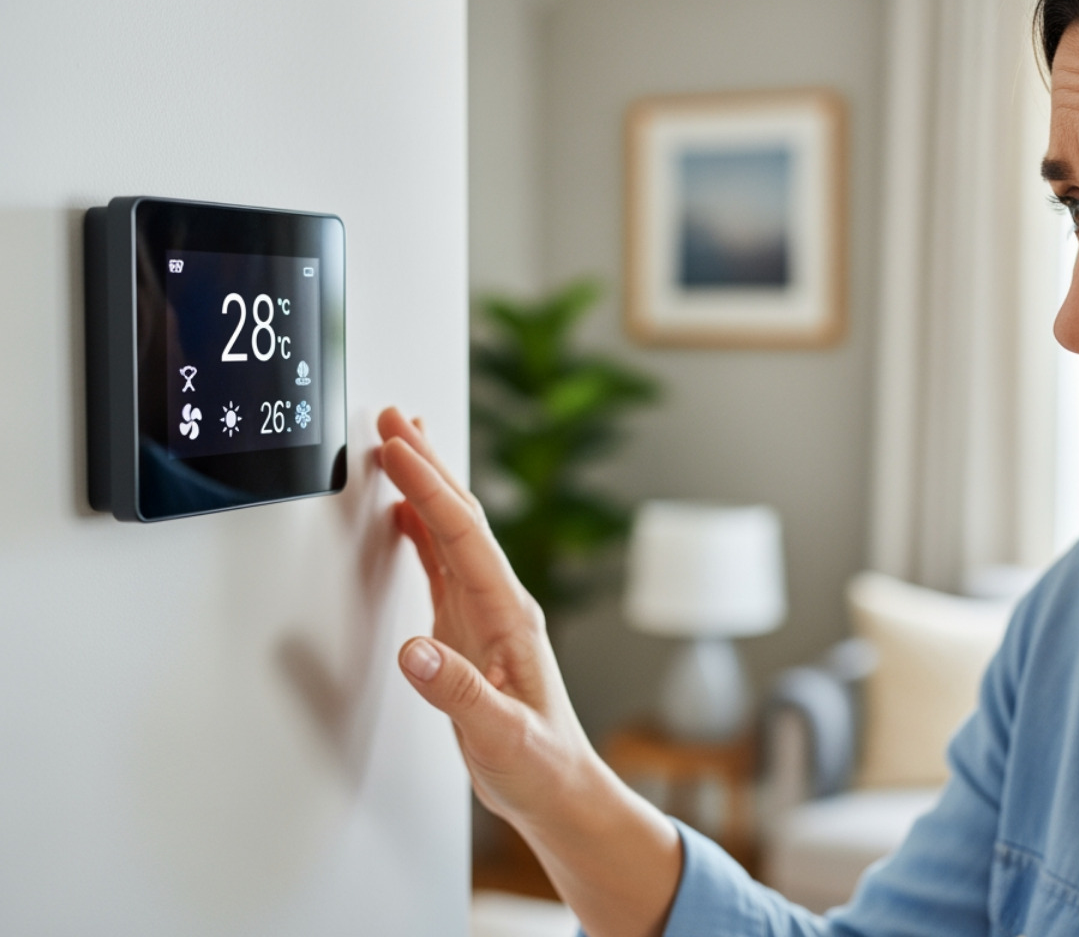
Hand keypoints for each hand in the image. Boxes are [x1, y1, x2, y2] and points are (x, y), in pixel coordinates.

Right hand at [375, 406, 595, 829]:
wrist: (559, 789)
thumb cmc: (539, 765)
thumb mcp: (499, 736)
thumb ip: (457, 694)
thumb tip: (412, 652)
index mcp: (508, 615)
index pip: (463, 535)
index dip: (428, 486)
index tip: (396, 446)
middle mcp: (500, 603)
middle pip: (461, 517)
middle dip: (426, 463)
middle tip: (391, 417)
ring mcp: (486, 613)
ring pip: (451, 533)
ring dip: (425, 487)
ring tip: (397, 444)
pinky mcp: (471, 631)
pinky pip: (443, 565)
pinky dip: (421, 531)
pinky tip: (404, 516)